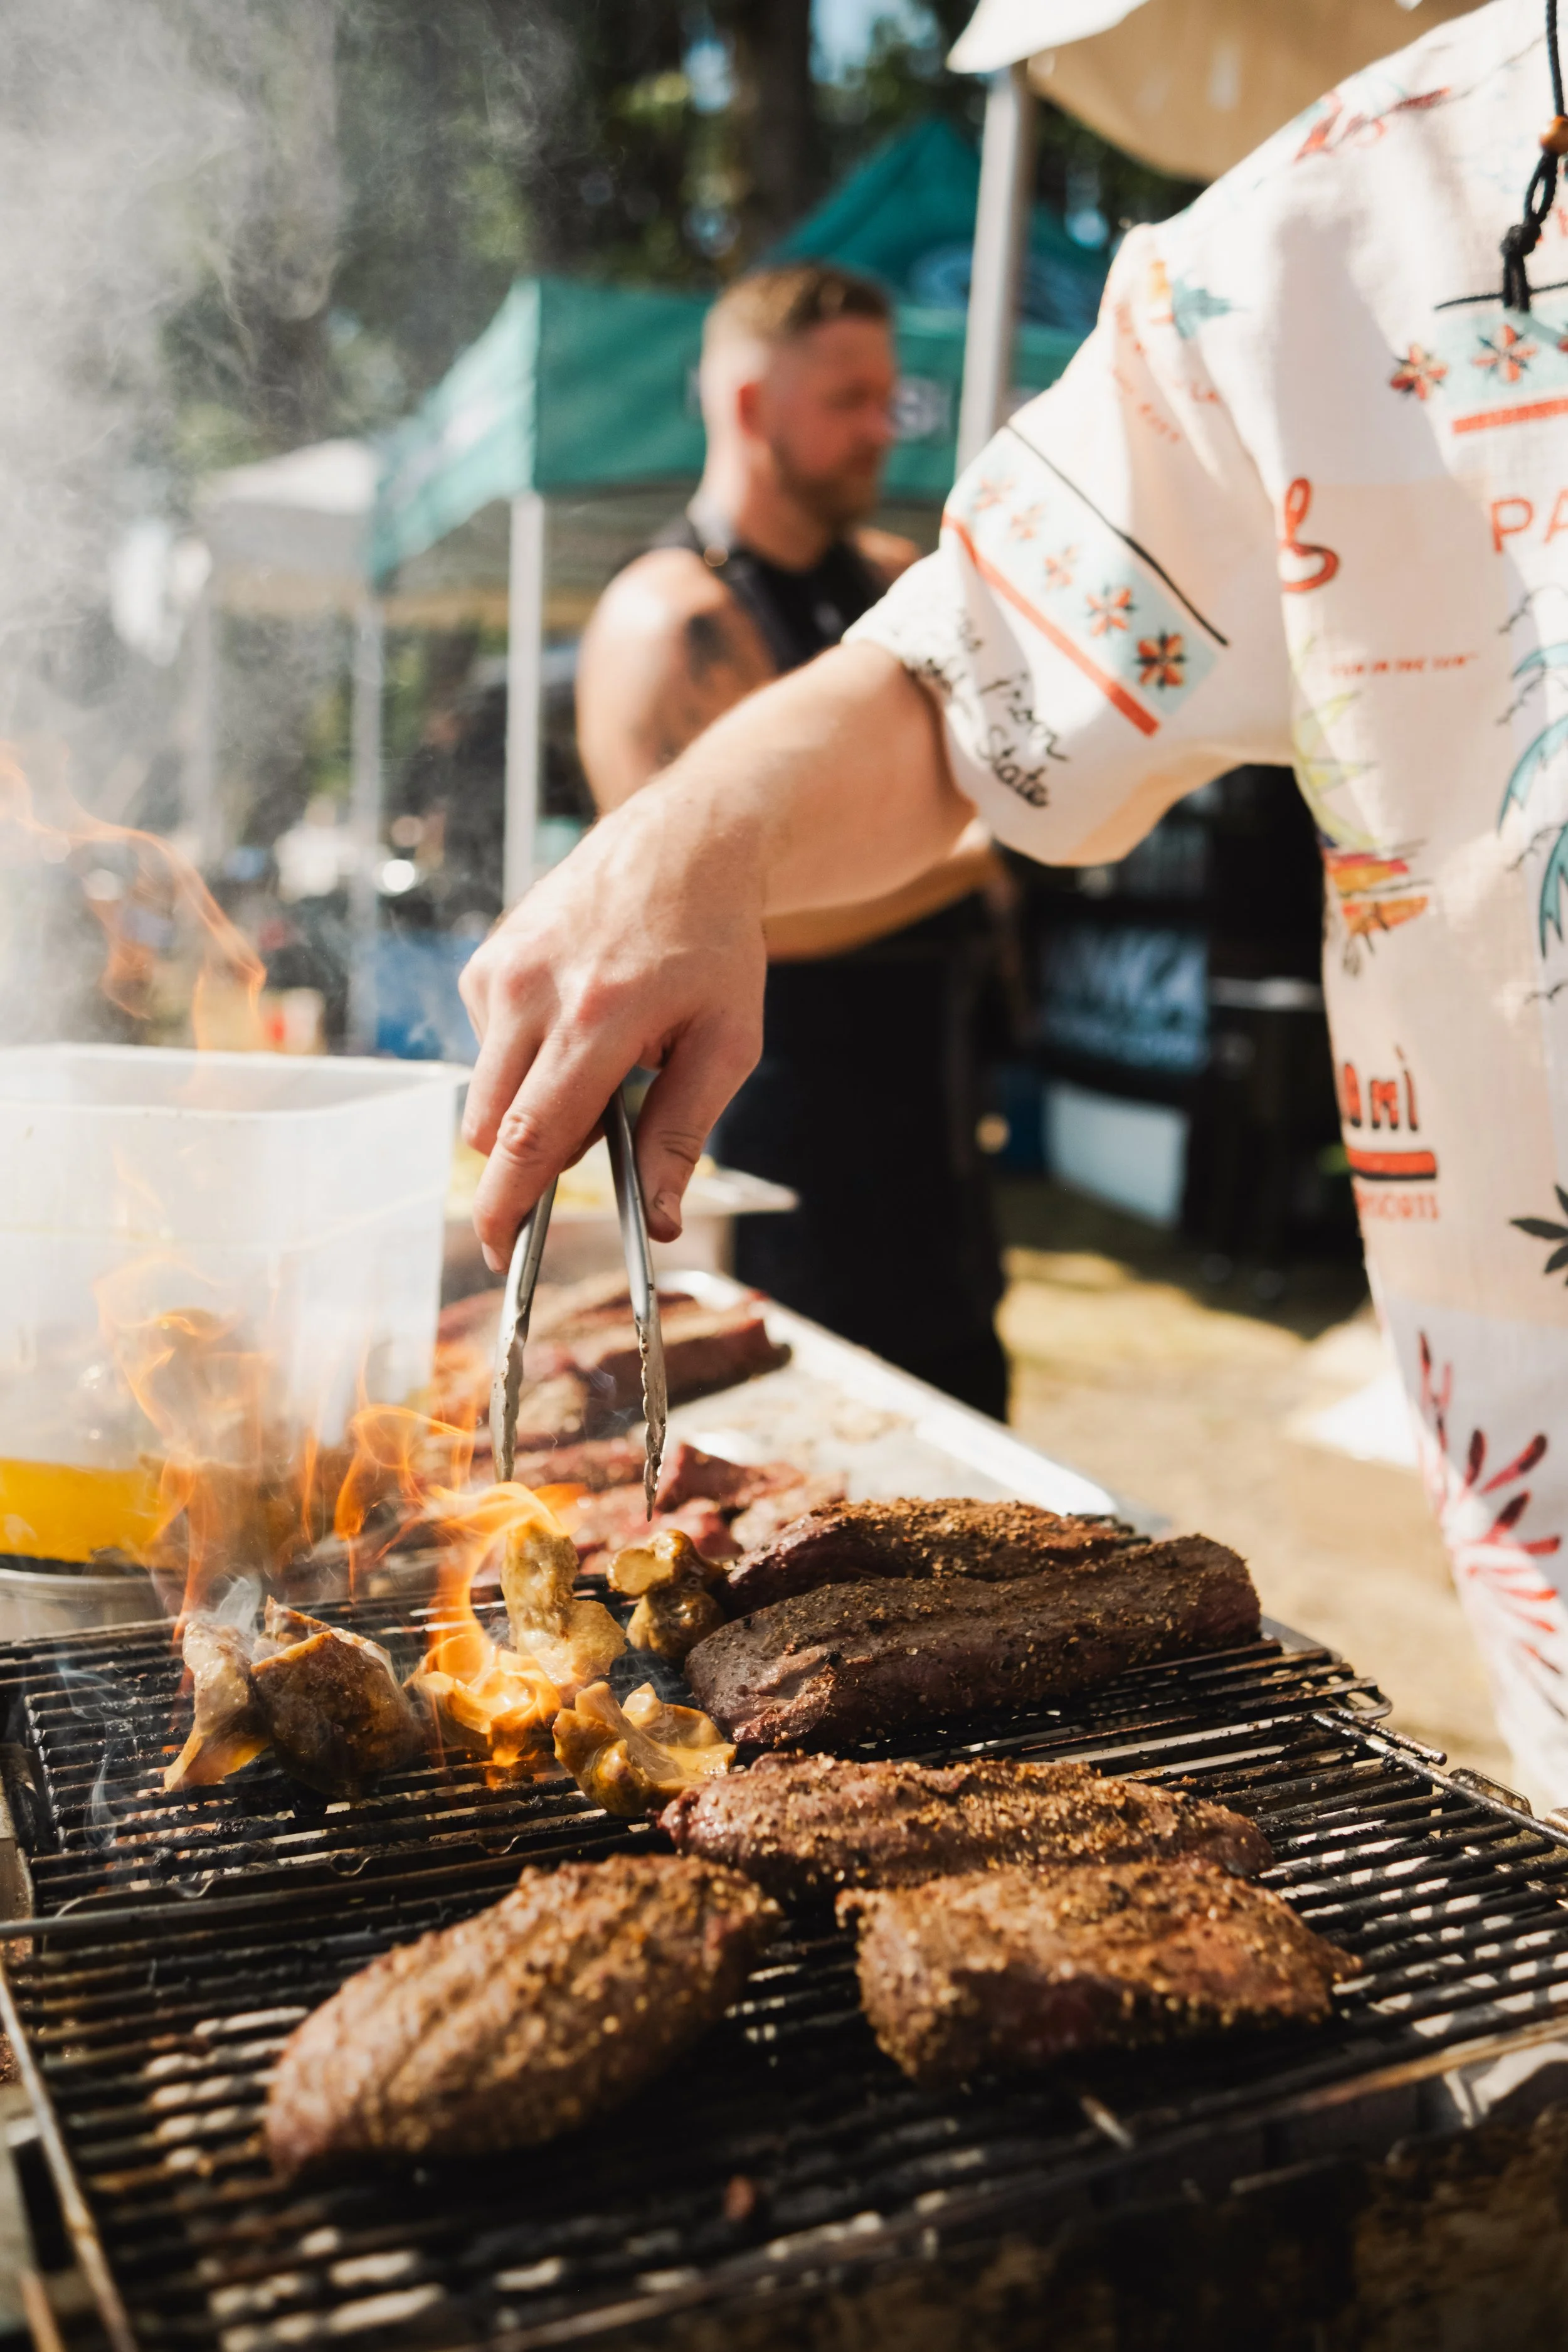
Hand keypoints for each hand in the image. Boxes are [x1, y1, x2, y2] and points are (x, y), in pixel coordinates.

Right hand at [459, 774, 766, 1266]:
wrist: (684, 843)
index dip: (506, 1206)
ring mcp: (499, 971)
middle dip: (530, 1159)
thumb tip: (656, 1221)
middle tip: (600, 1135)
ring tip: (607, 1056)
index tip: (498, 1254)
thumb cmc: (715, 947)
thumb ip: (683, 1135)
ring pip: (487, 1093)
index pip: (529, 1136)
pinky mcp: (484, 961)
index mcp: (598, 1017)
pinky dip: (528, 1058)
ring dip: (535, 1104)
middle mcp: (532, 991)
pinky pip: (488, 1049)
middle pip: (490, 1128)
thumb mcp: (727, 1043)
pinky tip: (579, 1017)